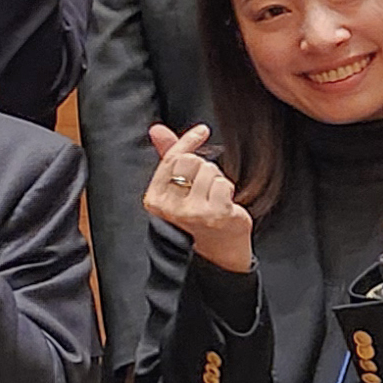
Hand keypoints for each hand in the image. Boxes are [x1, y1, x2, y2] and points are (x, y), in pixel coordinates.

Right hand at [142, 121, 251, 272]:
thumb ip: (168, 156)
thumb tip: (157, 129)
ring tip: (212, 197)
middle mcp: (170, 208)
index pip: (171, 159)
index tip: (201, 131)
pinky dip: (227, 191)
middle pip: (191, 161)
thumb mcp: (177, 187)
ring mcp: (193, 212)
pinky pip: (224, 184)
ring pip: (209, 171)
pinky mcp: (215, 214)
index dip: (187, 141)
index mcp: (155, 200)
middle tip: (204, 186)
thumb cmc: (197, 216)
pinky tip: (223, 204)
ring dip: (216, 180)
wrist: (218, 253)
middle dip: (202, 168)